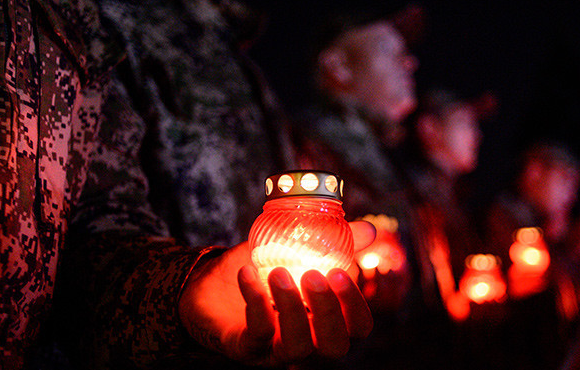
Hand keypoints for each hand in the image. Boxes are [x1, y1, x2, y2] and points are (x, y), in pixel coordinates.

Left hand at [179, 221, 374, 365]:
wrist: (208, 282)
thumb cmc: (260, 269)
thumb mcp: (297, 249)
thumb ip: (332, 242)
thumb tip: (370, 230)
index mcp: (324, 320)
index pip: (357, 327)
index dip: (355, 306)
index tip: (341, 273)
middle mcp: (306, 341)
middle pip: (335, 346)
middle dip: (328, 311)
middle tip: (313, 275)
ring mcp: (274, 349)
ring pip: (298, 348)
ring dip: (292, 309)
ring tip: (278, 272)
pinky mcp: (244, 348)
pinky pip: (256, 334)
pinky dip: (255, 302)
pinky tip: (248, 272)